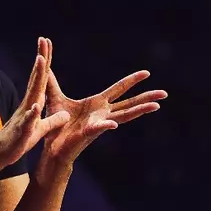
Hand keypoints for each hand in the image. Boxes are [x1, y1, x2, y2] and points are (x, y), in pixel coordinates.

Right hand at [0, 44, 69, 165]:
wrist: (1, 154)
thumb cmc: (19, 140)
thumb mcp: (42, 129)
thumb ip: (53, 120)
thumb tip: (65, 114)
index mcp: (34, 103)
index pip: (42, 79)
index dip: (46, 62)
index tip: (47, 44)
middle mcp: (28, 104)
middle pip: (37, 79)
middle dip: (41, 60)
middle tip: (44, 40)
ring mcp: (24, 116)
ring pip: (32, 94)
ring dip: (36, 78)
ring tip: (41, 61)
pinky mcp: (22, 131)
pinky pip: (28, 121)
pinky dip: (32, 113)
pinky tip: (36, 106)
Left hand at [36, 39, 165, 178]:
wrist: (51, 146)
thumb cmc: (56, 124)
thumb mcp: (55, 97)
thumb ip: (52, 81)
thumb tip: (45, 64)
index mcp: (98, 103)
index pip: (119, 89)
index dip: (132, 80)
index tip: (147, 73)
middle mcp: (103, 113)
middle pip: (130, 103)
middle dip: (147, 97)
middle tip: (164, 93)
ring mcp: (99, 124)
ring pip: (124, 116)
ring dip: (140, 111)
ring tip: (155, 107)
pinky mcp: (88, 133)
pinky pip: (99, 128)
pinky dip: (106, 125)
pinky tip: (114, 124)